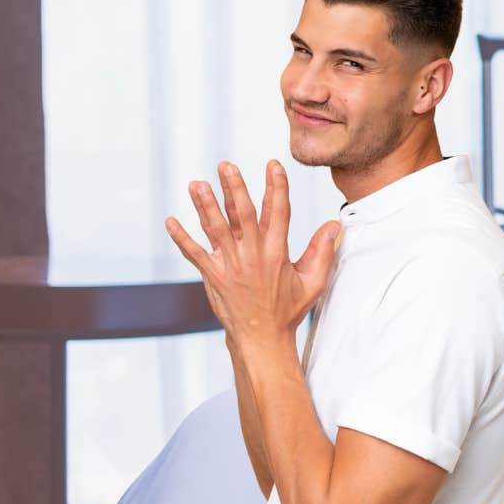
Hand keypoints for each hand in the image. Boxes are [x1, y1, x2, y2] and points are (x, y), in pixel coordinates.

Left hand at [164, 160, 339, 351]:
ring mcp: (230, 266)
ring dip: (205, 205)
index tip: (273, 165)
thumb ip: (322, 252)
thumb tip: (334, 226)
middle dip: (234, 188)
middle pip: (242, 215)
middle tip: (226, 166)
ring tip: (197, 184)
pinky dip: (181, 238)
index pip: (278, 213)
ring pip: (216, 229)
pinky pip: (194, 254)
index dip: (276, 187)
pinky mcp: (212, 276)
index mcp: (277, 253)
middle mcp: (252, 256)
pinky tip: (170, 221)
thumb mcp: (312, 282)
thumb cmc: (288, 310)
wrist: (261, 338)